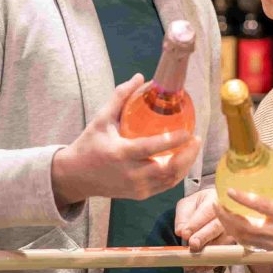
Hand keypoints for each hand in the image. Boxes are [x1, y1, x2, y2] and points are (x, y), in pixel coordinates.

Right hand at [51, 73, 200, 206]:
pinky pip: (164, 186)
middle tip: (197, 139)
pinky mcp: (139, 195)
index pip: (151, 148)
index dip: (172, 141)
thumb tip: (140, 76)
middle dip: (187, 155)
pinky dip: (177, 174)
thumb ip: (120, 97)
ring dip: (186, 165)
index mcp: (121, 154)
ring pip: (169, 180)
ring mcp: (136, 188)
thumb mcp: (101, 119)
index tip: (188, 131)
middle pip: (167, 169)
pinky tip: (183, 160)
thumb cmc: (89, 144)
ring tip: (194, 147)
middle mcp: (130, 174)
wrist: (75, 176)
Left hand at [175, 188, 234, 271]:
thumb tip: (181, 231)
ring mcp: (233, 230)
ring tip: (192, 261)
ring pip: (222, 242)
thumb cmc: (198, 206)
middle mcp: (228, 214)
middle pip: (217, 227)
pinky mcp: (232, 244)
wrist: (210, 208)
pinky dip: (211, 263)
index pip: (207, 212)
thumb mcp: (186, 205)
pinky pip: (223, 255)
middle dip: (204, 237)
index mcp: (215, 199)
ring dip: (207, 253)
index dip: (196, 224)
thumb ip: (182, 217)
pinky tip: (200, 267)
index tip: (185, 233)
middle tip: (192, 245)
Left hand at [214, 147, 272, 251]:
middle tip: (216, 202)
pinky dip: (234, 233)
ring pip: (244, 238)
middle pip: (247, 229)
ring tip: (218, 210)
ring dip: (227, 225)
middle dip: (227, 217)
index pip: (263, 207)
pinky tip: (227, 222)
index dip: (245, 200)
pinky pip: (247, 243)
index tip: (230, 190)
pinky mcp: (270, 248)